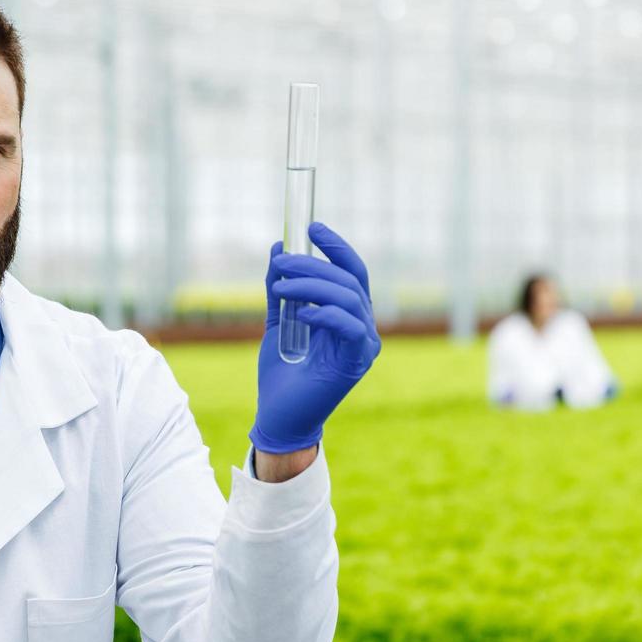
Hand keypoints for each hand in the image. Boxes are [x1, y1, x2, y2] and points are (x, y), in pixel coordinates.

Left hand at [249, 222, 380, 453]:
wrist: (279, 415)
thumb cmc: (283, 373)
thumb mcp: (278, 320)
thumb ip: (280, 288)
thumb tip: (277, 249)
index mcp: (349, 315)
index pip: (351, 271)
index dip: (335, 246)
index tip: (311, 226)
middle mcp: (362, 326)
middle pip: (348, 280)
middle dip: (314, 264)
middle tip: (282, 260)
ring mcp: (363, 345)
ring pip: (348, 297)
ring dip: (312, 285)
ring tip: (282, 286)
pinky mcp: (357, 362)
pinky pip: (350, 326)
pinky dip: (326, 313)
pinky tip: (301, 313)